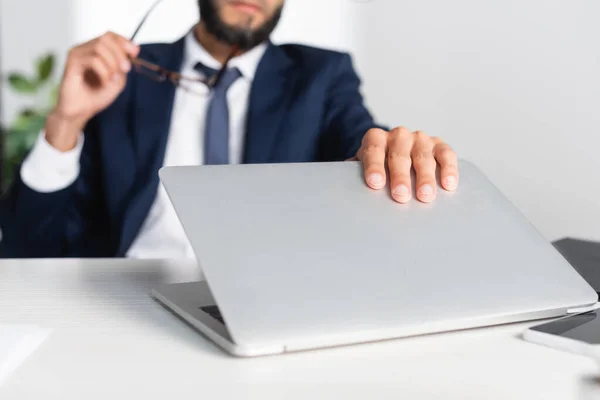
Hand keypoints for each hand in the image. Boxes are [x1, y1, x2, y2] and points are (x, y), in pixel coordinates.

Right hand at [46, 32, 139, 150]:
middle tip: (126, 69)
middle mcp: (84, 49)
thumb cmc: (96, 96)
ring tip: (113, 78)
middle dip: (120, 54)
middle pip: (105, 38)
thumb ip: (123, 65)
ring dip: (112, 64)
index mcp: (95, 51)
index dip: (124, 41)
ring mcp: (76, 54)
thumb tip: (131, 51)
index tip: (135, 52)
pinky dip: (104, 71)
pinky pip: (92, 60)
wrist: (80, 112)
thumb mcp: (117, 79)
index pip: (110, 35)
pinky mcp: (71, 63)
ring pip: (99, 47)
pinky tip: (104, 82)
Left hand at [355, 127, 458, 202]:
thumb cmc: (376, 170)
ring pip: (423, 155)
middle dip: (400, 176)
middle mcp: (398, 135)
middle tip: (400, 195)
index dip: (374, 165)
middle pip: (399, 154)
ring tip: (425, 196)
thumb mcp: (361, 170)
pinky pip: (446, 154)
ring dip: (425, 176)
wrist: (394, 156)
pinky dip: (449, 169)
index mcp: (375, 139)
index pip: (373, 149)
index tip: (374, 183)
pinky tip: (448, 185)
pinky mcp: (438, 145)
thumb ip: (354, 176)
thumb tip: (346, 191)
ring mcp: (420, 139)